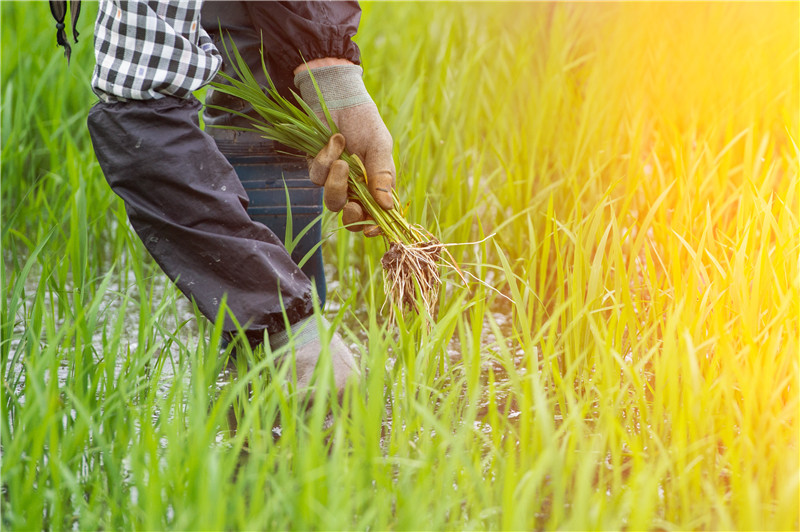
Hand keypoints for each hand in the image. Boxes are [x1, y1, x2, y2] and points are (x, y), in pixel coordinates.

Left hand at [295, 63, 395, 235]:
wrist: (341, 99)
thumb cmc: (366, 123)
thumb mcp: (380, 147)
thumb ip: (383, 175)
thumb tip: (387, 207)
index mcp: (376, 187)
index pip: (376, 216)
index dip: (374, 226)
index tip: (371, 229)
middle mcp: (355, 189)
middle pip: (351, 216)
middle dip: (351, 214)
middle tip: (353, 203)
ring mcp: (335, 181)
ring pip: (332, 201)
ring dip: (336, 184)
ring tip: (342, 161)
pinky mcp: (317, 169)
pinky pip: (318, 177)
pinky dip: (326, 159)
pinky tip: (335, 140)